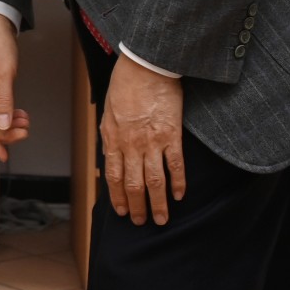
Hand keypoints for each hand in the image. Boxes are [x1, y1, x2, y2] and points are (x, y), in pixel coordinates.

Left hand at [100, 56, 185, 225]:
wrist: (145, 67)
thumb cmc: (126, 85)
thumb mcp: (109, 111)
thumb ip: (111, 135)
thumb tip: (110, 154)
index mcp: (113, 138)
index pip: (114, 176)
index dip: (117, 196)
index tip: (121, 210)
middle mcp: (131, 145)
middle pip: (133, 184)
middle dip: (137, 207)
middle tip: (141, 222)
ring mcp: (152, 142)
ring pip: (154, 181)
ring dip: (157, 203)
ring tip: (162, 219)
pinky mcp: (172, 136)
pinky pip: (175, 165)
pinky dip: (178, 183)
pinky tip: (180, 195)